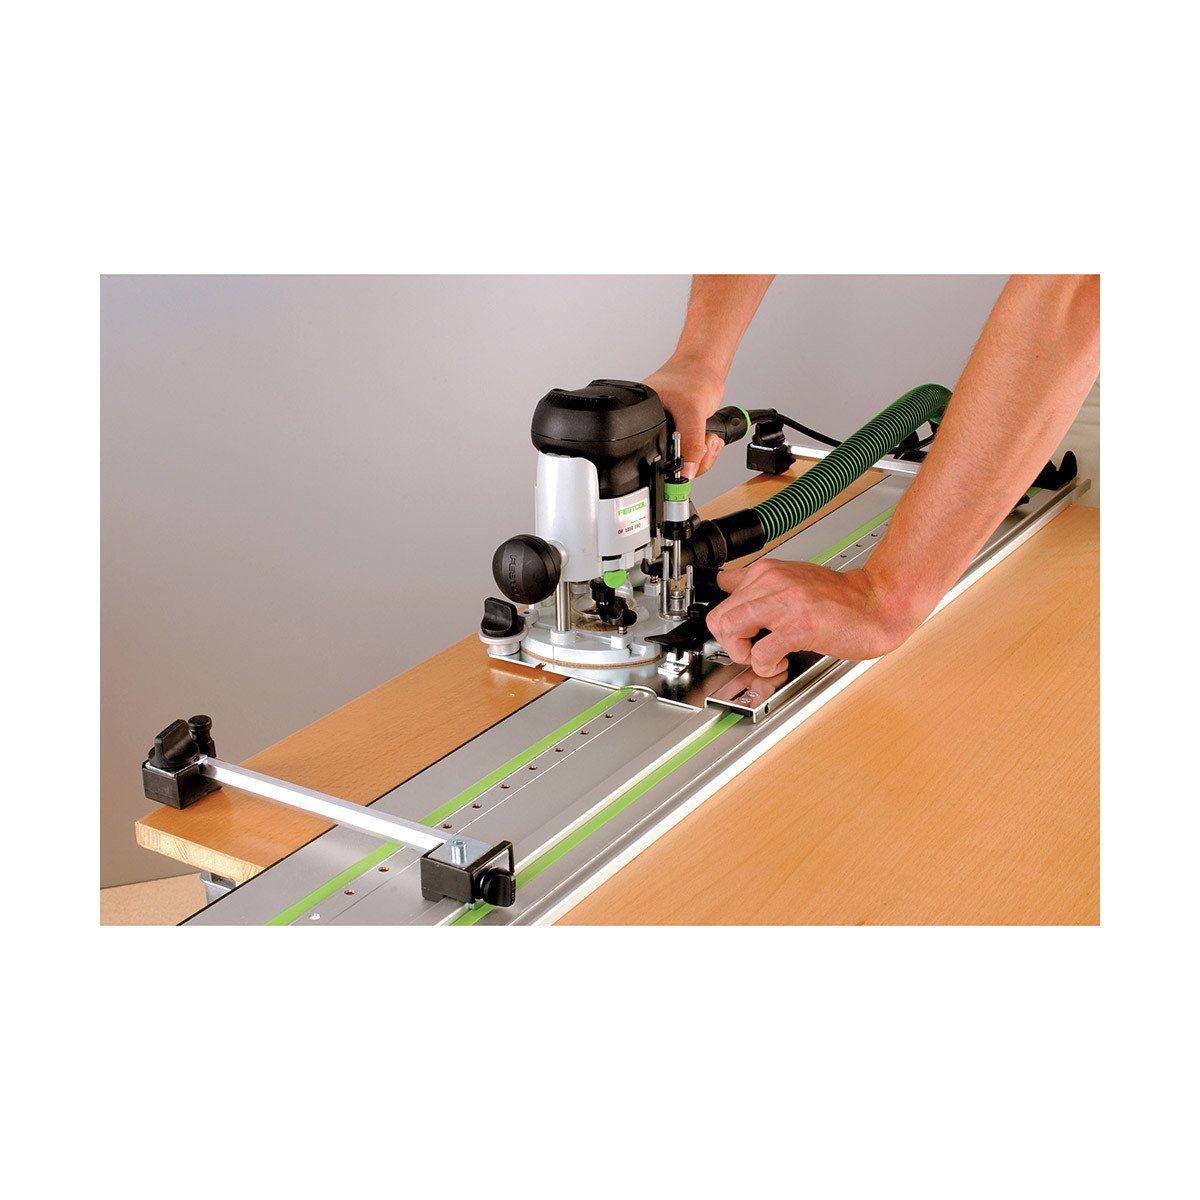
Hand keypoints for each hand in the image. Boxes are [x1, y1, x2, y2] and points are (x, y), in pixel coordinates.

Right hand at [643, 357, 725, 477]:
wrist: (706, 367)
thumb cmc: (693, 376)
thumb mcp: (693, 410)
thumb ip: (691, 442)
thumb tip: (687, 470)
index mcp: (641, 418)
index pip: (650, 456)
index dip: (671, 466)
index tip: (686, 469)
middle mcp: (650, 427)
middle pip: (669, 464)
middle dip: (694, 460)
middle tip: (705, 443)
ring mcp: (666, 432)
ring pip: (683, 462)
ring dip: (702, 456)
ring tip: (709, 439)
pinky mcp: (679, 433)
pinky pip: (690, 455)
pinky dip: (703, 452)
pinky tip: (709, 439)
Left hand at [709, 559, 924, 670]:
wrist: (879, 603)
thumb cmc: (842, 598)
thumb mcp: (794, 579)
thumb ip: (763, 586)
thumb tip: (731, 591)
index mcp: (767, 572)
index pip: (719, 592)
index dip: (726, 621)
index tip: (740, 633)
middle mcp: (771, 582)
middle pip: (718, 617)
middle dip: (731, 642)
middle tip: (753, 649)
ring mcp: (784, 603)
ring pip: (729, 630)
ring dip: (743, 654)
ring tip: (765, 657)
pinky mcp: (798, 626)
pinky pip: (759, 654)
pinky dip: (765, 667)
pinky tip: (782, 663)